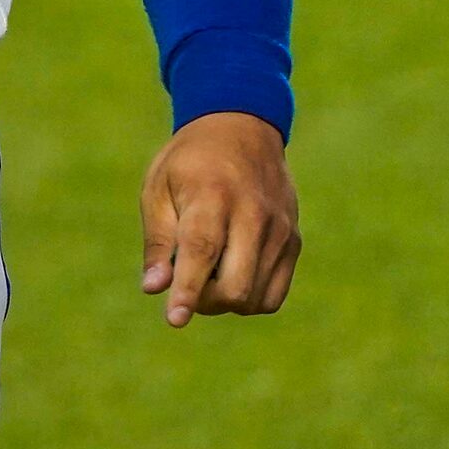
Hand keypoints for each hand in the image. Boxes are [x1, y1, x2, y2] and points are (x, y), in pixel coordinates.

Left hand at [139, 112, 299, 326]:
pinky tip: (231, 274)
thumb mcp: (158, 189)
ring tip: (208, 271)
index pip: (202, 251)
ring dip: (224, 301)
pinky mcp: (294, 241)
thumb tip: (154, 288)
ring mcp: (280, 230)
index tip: (174, 319)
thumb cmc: (189, 163)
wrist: (241, 128)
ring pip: (255, 298)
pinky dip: (249, 299)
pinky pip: (273, 295)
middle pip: (234, 286)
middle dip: (203, 301)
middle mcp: (253, 214)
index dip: (188, 290)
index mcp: (212, 195)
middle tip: (185, 281)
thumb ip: (158, 242)